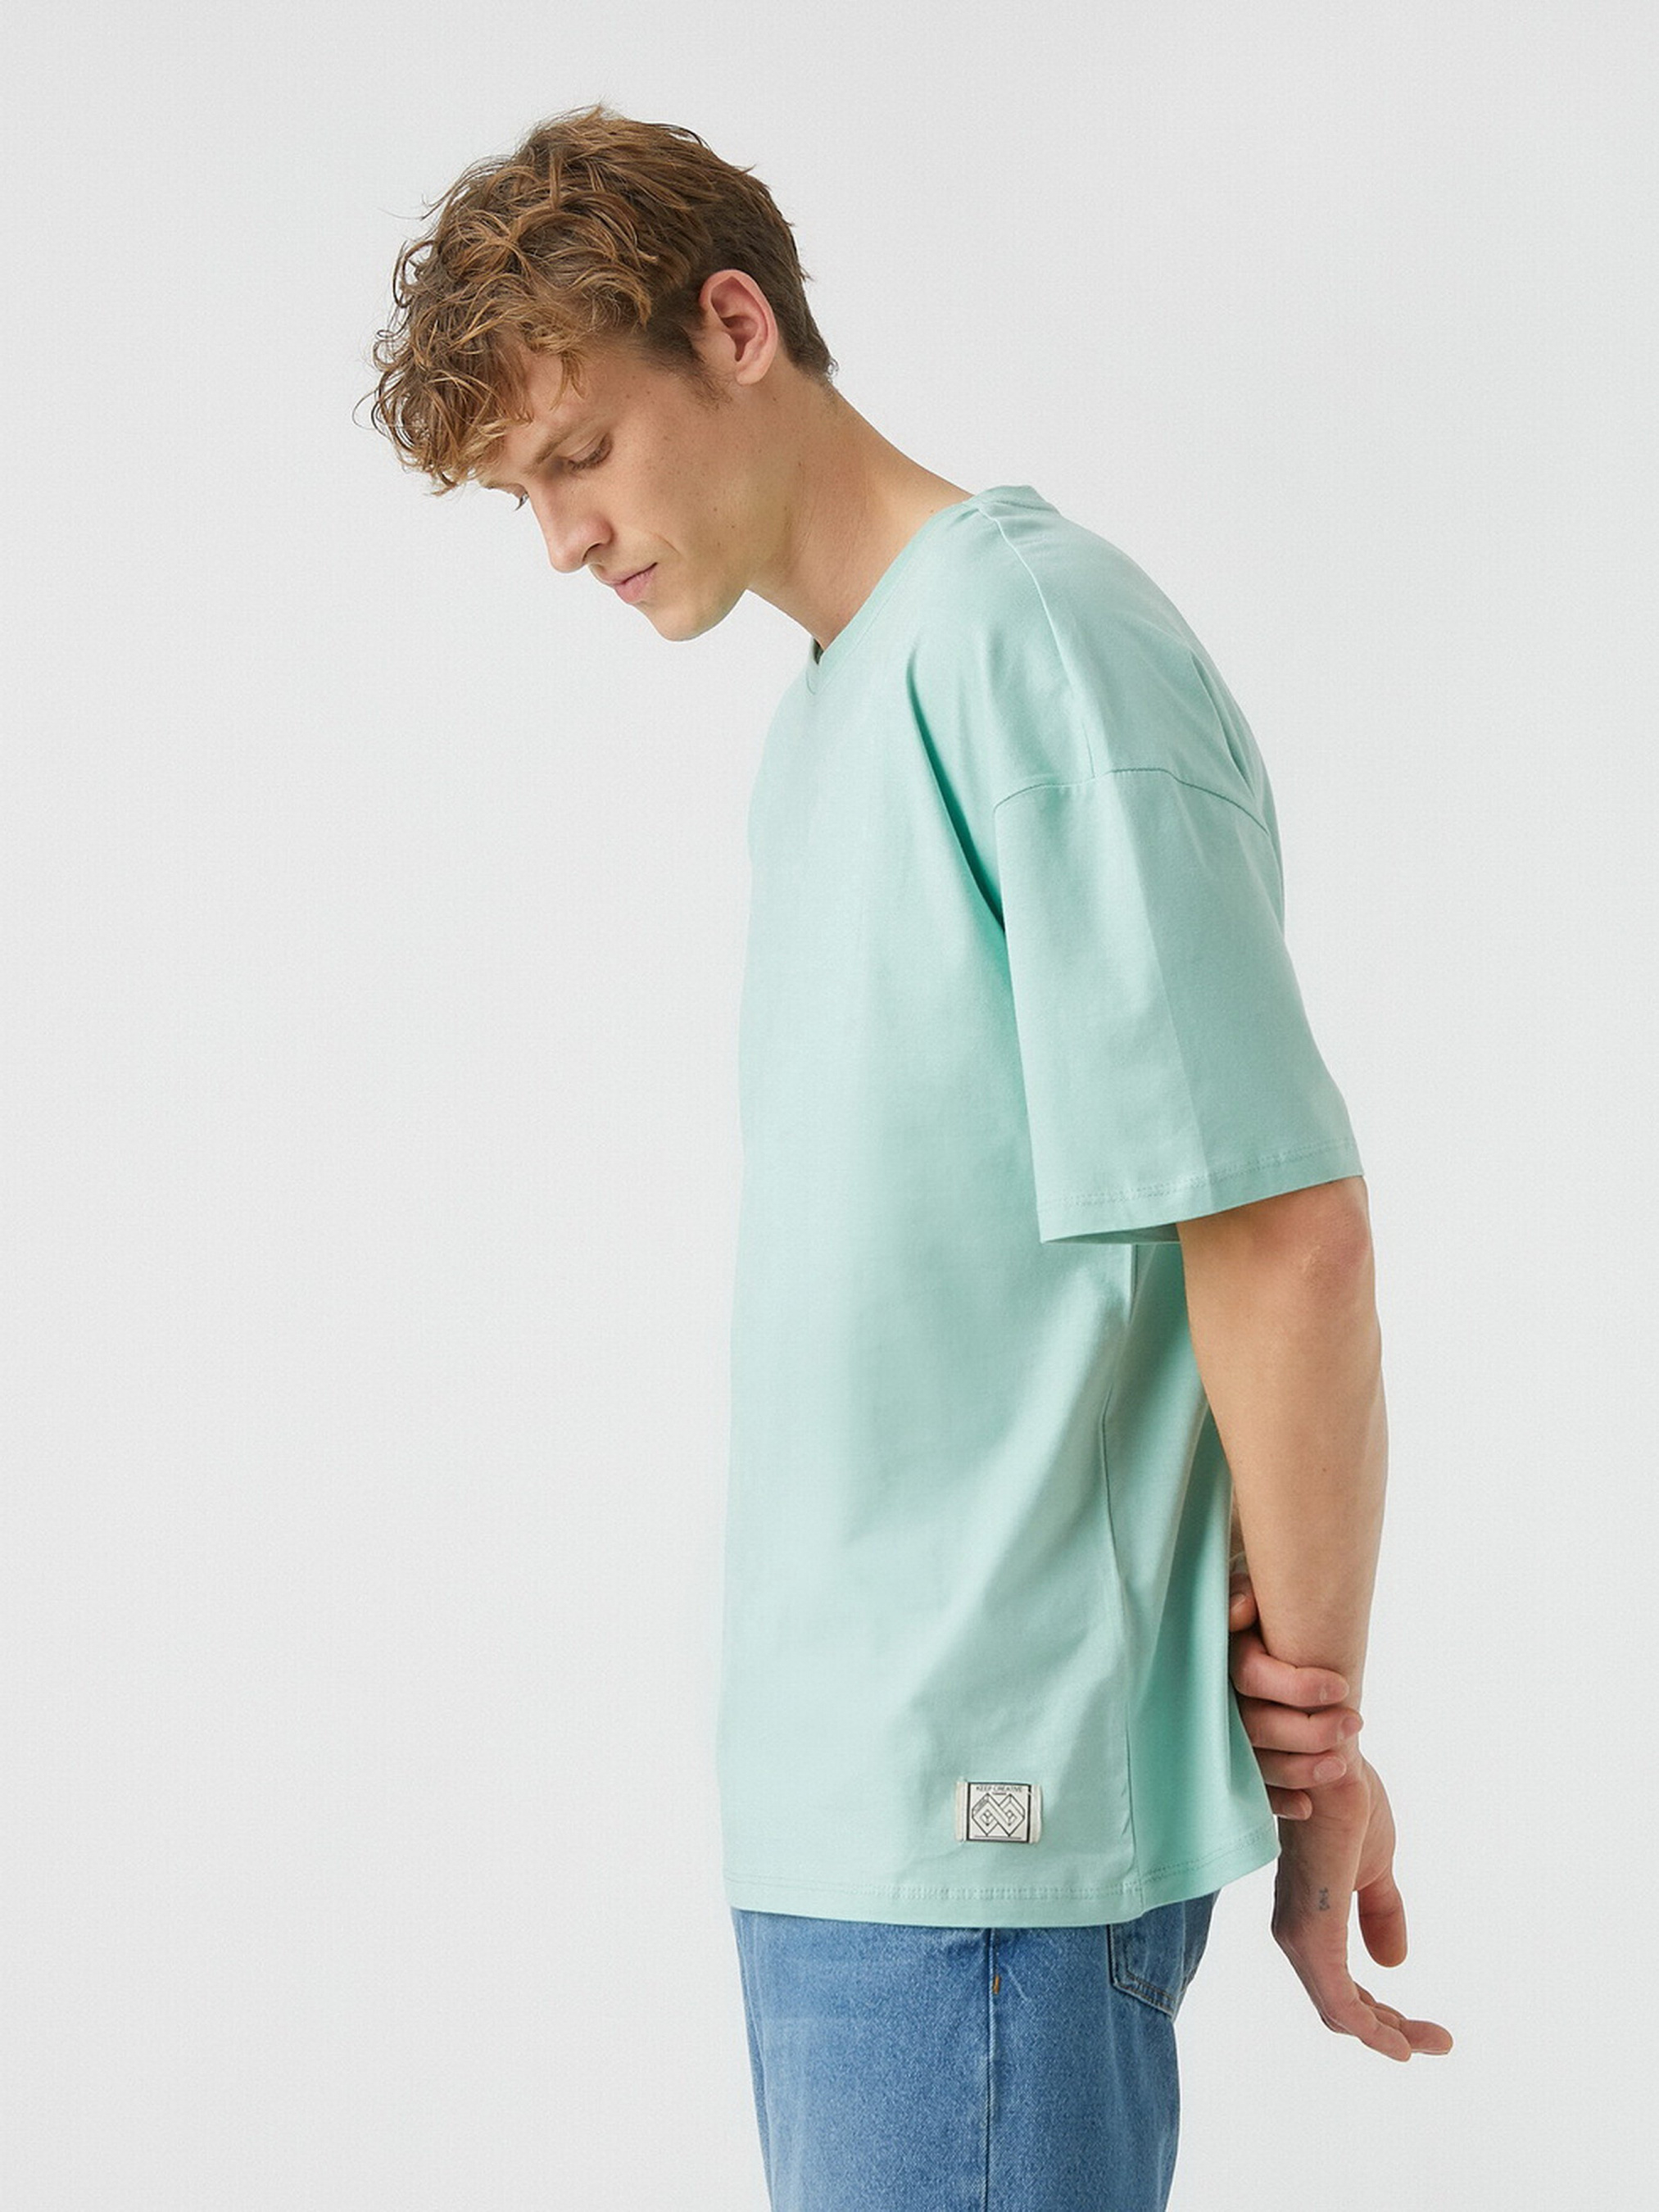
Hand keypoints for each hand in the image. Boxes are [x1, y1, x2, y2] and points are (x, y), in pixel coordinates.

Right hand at [1229, 1570, 1364, 1819]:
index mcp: (1220, 1654)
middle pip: (1256, 1725)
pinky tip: (1308, 1804)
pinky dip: (1279, 1801)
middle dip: (1311, 1730)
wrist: (1260, 1637)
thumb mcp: (1253, 1591)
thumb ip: (1243, 1593)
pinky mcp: (1233, 1765)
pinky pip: (1252, 1792)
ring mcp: (1221, 1735)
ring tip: (1342, 1763)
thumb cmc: (1258, 1613)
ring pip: (1255, 1763)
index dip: (1298, 1685)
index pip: (1251, 1675)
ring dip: (1302, 1769)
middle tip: (1355, 1721)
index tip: (1341, 1686)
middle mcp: (1215, 1699)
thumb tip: (1242, 1610)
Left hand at [1272, 1752, 1453, 2059]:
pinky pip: (1339, 2002)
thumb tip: (1392, 1965)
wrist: (1335, 1766)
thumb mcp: (1375, 1869)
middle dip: (1391, 2032)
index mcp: (1311, 1921)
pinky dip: (1371, 2031)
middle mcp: (1297, 1934)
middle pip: (1341, 2010)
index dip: (1384, 2018)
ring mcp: (1302, 1935)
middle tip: (1440, 2040)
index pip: (1341, 1991)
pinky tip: (1402, 2044)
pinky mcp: (1314, 1932)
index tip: (1432, 2032)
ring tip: (1438, 2041)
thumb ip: (1380, 1913)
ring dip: (1390, 2036)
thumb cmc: (1345, 1805)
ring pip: (1342, 2014)